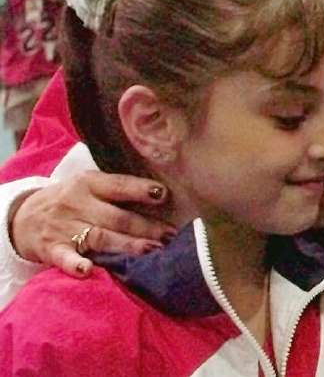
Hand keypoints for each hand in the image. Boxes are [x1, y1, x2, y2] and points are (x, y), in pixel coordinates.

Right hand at [9, 172, 175, 276]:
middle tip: (170, 236)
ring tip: (150, 251)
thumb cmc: (70, 200)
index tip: (163, 195)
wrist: (22, 217)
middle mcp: (77, 204)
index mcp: (89, 183)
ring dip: (126, 245)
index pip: (118, 185)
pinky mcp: (51, 249)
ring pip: (99, 237)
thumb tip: (163, 196)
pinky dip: (75, 264)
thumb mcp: (89, 185)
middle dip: (145, 227)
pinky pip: (64, 257)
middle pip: (116, 216)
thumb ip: (117, 189)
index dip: (140, 190)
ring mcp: (63, 227)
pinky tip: (88, 271)